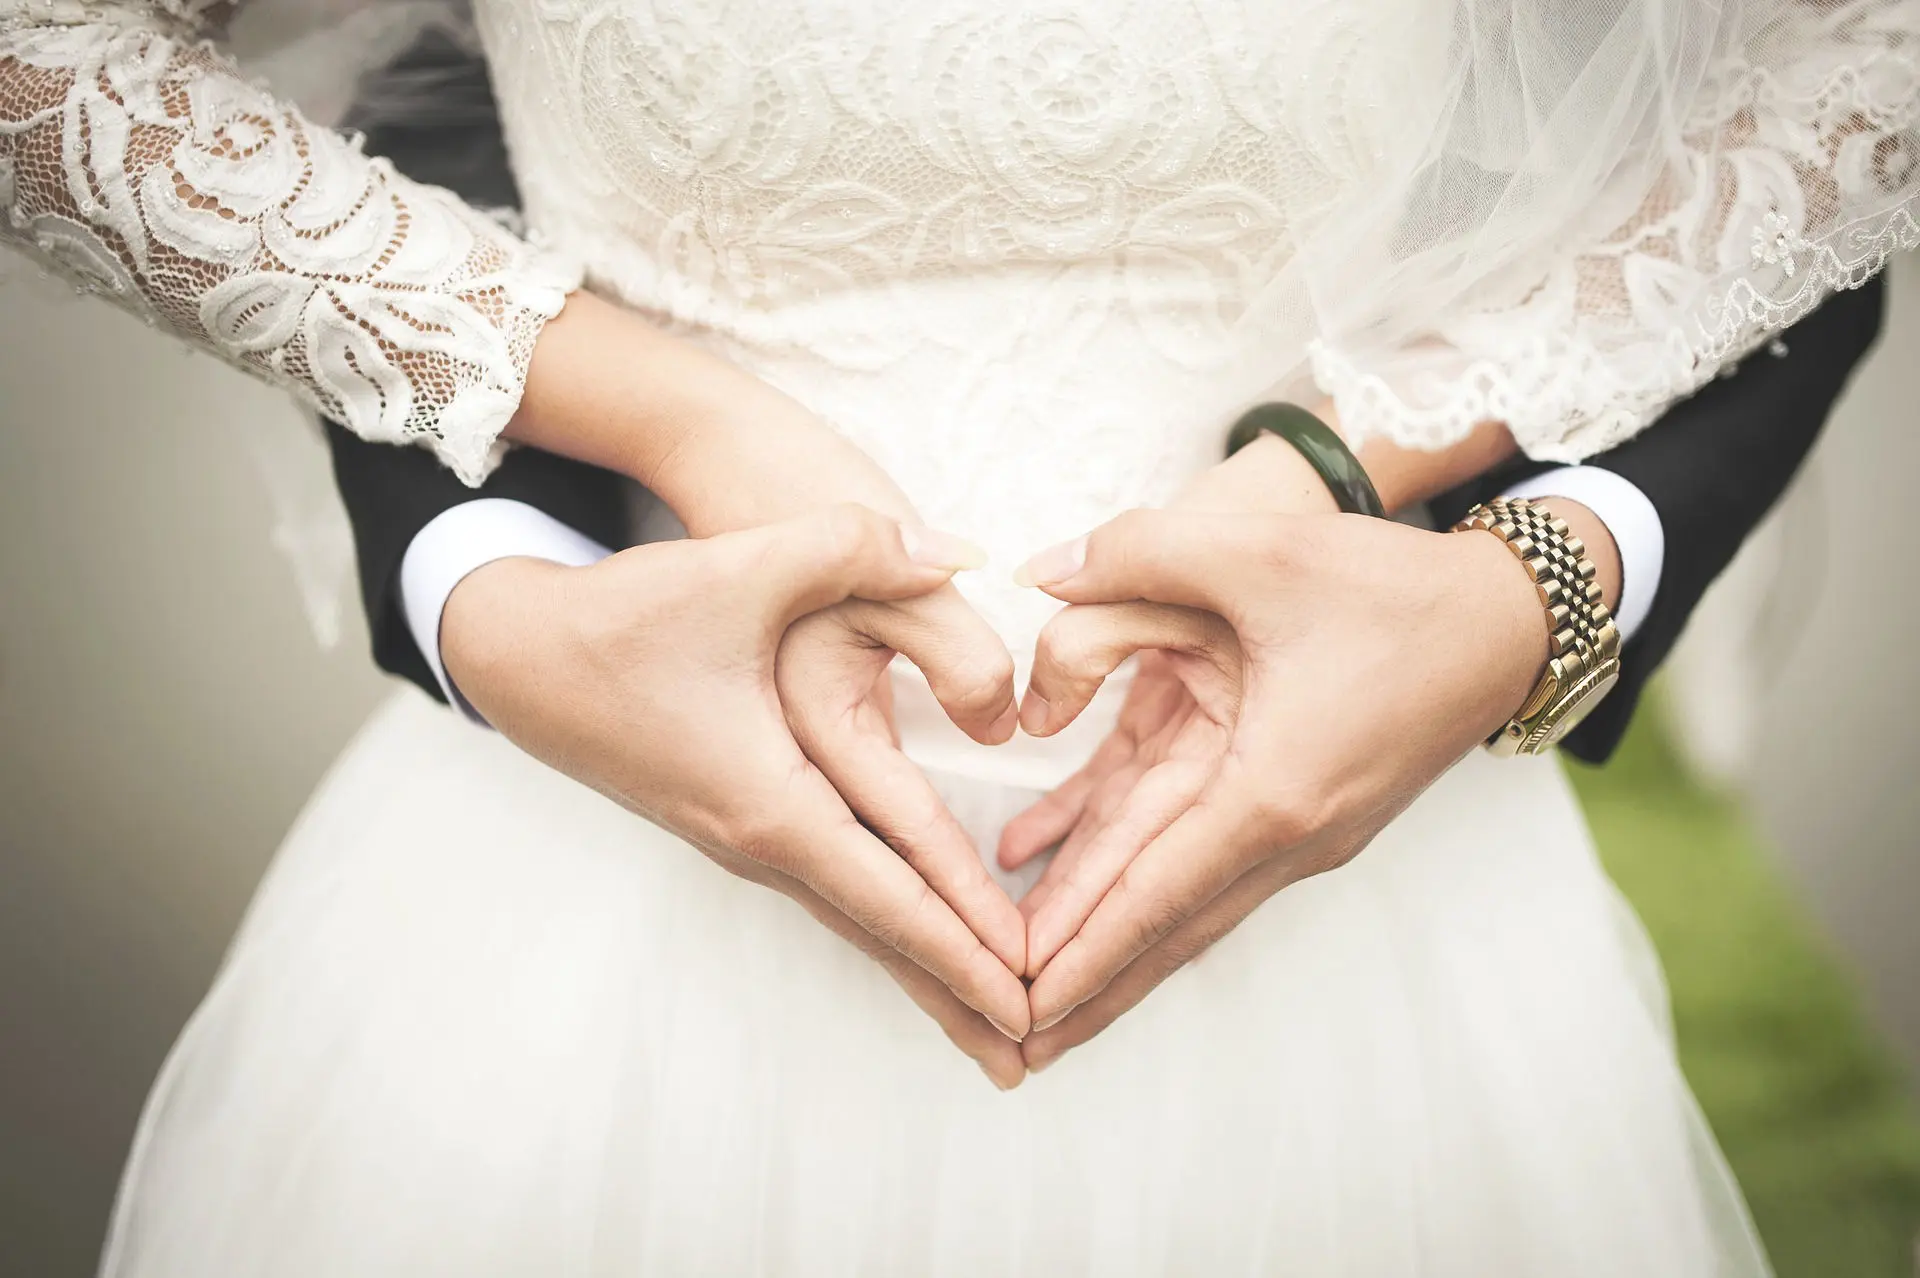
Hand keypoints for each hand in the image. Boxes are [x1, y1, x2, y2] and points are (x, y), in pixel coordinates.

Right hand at [442, 505, 1031, 1085]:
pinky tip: (918, 937)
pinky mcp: (739, 820)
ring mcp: (744, 839)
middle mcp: (758, 840)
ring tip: (987, 1020)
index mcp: (770, 801)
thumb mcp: (740, 569)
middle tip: (1032, 1054)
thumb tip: (960, 553)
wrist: (519, 654)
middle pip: (879, 933)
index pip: (889, 893)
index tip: (1028, 998)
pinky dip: (887, 924)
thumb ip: (854, 548)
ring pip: (856, 917)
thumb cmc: (624, 618)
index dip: (964, 945)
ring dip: (925, 967)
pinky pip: (834, 889)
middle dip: (956, 992)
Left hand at [1004, 504, 1552, 1071]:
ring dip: (1110, 949)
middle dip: (1085, 986)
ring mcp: (1299, 833)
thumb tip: (1039, 573)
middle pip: (1164, 929)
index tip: (1020, 1009)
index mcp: (1270, 791)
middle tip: (1009, 1042)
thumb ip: (1138, 552)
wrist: (1506, 622)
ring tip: (1041, 998)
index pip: (1153, 895)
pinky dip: (1138, 878)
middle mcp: (1286, 835)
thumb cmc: (1392, 589)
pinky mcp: (1300, 811)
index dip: (1079, 952)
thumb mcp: (1260, 550)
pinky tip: (1065, 864)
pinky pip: (1202, 859)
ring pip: (1182, 905)